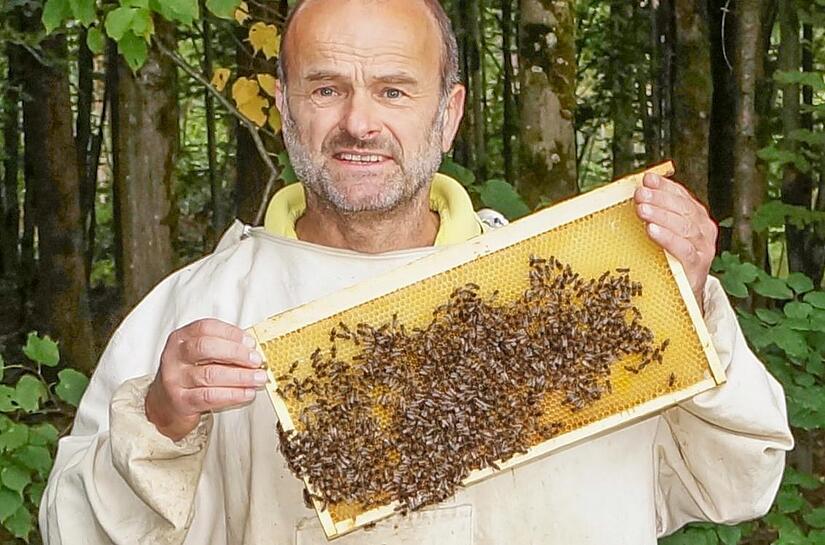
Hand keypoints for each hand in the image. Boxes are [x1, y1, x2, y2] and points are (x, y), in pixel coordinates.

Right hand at [145, 318, 267, 440]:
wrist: (164, 406)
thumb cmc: (188, 375)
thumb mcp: (198, 356)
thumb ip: (221, 348)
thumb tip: (251, 350)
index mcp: (180, 338)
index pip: (206, 328)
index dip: (231, 333)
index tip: (250, 342)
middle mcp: (174, 356)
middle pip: (206, 347)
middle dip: (236, 353)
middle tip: (256, 360)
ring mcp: (175, 379)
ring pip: (211, 374)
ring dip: (240, 376)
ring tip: (258, 378)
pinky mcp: (181, 401)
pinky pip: (210, 396)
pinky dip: (233, 394)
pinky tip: (246, 393)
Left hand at [634, 173, 717, 313]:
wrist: (685, 297)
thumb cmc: (669, 261)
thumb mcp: (663, 235)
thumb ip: (654, 215)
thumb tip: (636, 191)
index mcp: (696, 218)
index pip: (681, 196)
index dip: (665, 186)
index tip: (647, 179)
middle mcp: (703, 230)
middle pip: (682, 209)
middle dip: (659, 199)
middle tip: (639, 194)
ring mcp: (703, 248)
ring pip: (683, 226)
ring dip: (661, 215)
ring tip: (642, 210)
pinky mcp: (698, 266)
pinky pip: (683, 249)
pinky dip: (667, 238)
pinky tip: (652, 230)